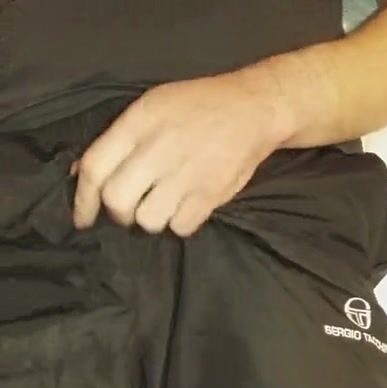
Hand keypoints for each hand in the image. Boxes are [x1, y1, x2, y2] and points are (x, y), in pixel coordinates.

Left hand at [71, 66, 296, 236]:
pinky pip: (180, 228)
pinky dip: (180, 223)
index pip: (95, 167)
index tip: (82, 220)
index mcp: (138, 123)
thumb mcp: (151, 108)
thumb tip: (80, 173)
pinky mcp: (209, 194)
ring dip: (152, 219)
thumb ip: (117, 140)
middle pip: (116, 200)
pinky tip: (186, 206)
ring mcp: (185, 173)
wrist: (253, 107)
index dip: (82, 200)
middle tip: (130, 210)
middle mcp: (158, 148)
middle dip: (118, 214)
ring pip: (147, 220)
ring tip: (164, 204)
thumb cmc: (198, 107)